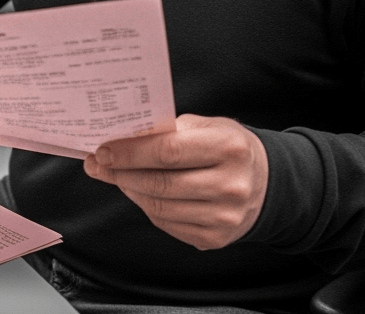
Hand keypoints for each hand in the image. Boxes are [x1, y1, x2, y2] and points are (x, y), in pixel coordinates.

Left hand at [83, 114, 268, 250]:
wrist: (266, 183)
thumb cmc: (228, 148)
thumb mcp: (206, 127)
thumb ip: (167, 131)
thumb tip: (120, 139)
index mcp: (229, 148)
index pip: (167, 151)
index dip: (129, 153)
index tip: (103, 150)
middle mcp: (231, 185)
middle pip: (159, 183)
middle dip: (121, 173)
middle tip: (99, 164)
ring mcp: (224, 217)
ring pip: (158, 207)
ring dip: (130, 190)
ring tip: (117, 176)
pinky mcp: (215, 238)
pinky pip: (166, 224)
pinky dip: (146, 207)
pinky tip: (140, 192)